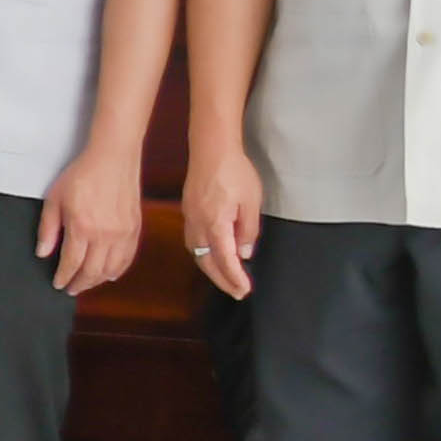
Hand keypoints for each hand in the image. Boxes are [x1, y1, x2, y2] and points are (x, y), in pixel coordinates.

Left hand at [31, 145, 144, 298]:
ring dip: (98, 280)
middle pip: (92, 272)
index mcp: (81, 227)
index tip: (58, 284)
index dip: (63, 277)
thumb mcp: (55, 198)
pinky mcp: (134, 229)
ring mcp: (122, 233)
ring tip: (87, 282)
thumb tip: (42, 252)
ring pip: (111, 269)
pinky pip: (127, 258)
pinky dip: (118, 270)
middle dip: (79, 284)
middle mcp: (104, 235)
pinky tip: (110, 274)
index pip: (71, 263)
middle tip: (71, 289)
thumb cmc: (82, 174)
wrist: (113, 157)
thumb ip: (48, 228)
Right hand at [183, 138, 266, 301]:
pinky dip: (202, 255)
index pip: (225, 261)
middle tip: (237, 292)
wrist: (212, 148)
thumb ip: (248, 230)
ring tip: (225, 278)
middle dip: (222, 280)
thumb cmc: (234, 171)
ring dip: (210, 269)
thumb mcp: (251, 202)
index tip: (245, 290)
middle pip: (206, 262)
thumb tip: (244, 253)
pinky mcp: (188, 211)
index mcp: (215, 225)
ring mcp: (190, 218)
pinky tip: (211, 255)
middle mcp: (198, 226)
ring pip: (196, 253)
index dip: (235, 278)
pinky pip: (192, 241)